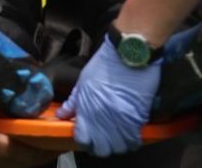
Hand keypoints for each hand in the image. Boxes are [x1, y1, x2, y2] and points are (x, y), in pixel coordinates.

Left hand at [55, 37, 160, 156]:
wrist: (129, 53)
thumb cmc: (104, 64)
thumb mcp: (83, 81)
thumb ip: (73, 102)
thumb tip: (62, 115)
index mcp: (87, 110)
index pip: (82, 139)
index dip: (85, 138)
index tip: (88, 134)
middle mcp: (103, 120)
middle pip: (102, 149)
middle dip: (101, 145)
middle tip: (103, 136)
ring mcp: (121, 121)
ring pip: (119, 147)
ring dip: (117, 143)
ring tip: (117, 135)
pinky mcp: (138, 118)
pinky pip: (134, 139)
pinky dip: (132, 139)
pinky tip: (130, 132)